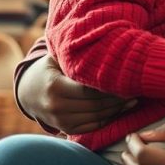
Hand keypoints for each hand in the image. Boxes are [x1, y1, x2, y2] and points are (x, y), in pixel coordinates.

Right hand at [17, 54, 135, 134]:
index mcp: (55, 86)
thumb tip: (98, 35)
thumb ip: (73, 51)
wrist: (28, 91)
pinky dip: (108, 119)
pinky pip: (93, 126)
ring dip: (117, 110)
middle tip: (135, 88)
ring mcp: (61, 121)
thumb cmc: (49, 68)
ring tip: (133, 98)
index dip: (109, 86)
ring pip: (97, 117)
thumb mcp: (56, 57)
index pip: (89, 90)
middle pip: (95, 105)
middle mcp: (57, 107)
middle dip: (117, 98)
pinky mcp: (66, 129)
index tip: (126, 78)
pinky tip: (121, 109)